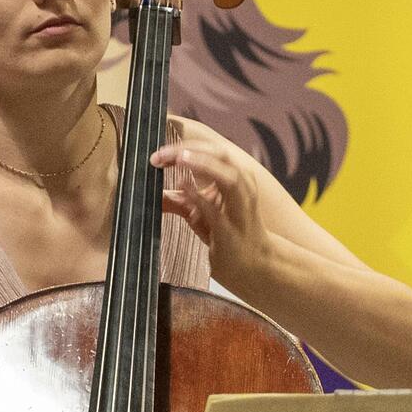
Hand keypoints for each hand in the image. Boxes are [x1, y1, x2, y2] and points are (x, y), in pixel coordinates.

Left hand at [151, 129, 269, 284]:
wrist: (256, 264)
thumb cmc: (230, 235)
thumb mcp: (206, 213)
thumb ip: (183, 201)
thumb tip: (154, 193)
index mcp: (236, 179)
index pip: (212, 152)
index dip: (185, 146)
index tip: (159, 153)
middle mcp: (242, 190)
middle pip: (222, 156)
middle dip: (192, 149)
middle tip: (162, 153)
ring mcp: (238, 211)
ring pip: (230, 179)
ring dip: (204, 165)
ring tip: (179, 158)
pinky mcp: (230, 233)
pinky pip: (216, 212)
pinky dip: (199, 197)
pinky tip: (182, 186)